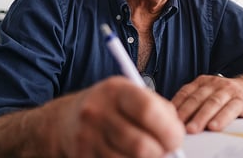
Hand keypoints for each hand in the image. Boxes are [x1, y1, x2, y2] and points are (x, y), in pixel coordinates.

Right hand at [42, 76, 184, 156]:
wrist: (65, 120)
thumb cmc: (110, 106)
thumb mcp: (131, 94)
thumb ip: (158, 110)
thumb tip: (176, 137)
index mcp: (115, 90)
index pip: (147, 110)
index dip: (169, 129)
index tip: (177, 138)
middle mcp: (97, 112)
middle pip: (141, 146)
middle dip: (161, 152)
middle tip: (165, 150)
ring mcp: (87, 137)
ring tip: (146, 150)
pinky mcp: (83, 157)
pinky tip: (127, 154)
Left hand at [171, 74, 242, 133]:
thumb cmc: (226, 96)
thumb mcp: (208, 94)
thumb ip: (194, 103)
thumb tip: (173, 119)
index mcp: (202, 82)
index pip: (185, 92)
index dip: (176, 105)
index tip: (166, 118)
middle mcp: (213, 83)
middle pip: (197, 99)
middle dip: (186, 113)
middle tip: (177, 126)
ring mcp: (228, 90)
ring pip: (212, 103)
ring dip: (201, 117)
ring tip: (192, 129)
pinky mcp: (241, 99)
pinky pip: (230, 108)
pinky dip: (221, 118)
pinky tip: (214, 127)